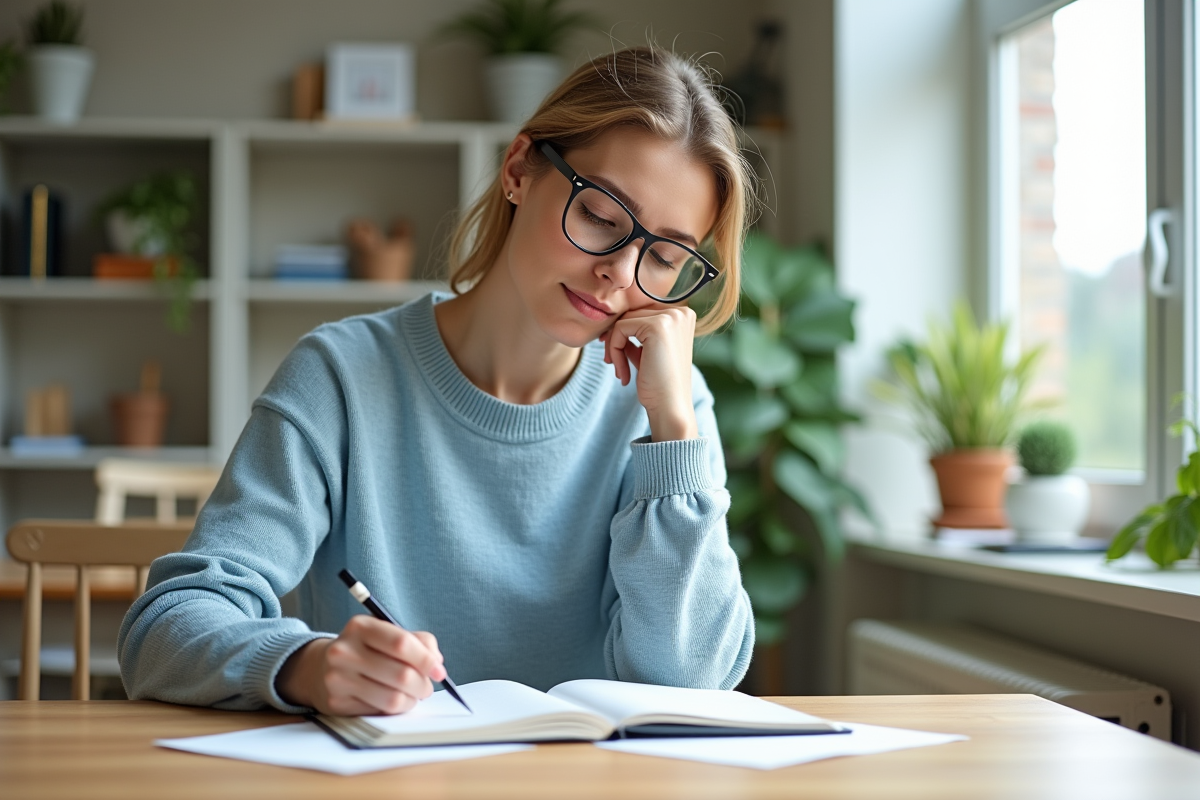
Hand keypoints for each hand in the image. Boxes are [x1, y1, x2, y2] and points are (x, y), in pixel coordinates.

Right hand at [276, 615, 445, 714]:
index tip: (438, 670)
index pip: (401, 643)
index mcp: (360, 627)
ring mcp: (337, 678)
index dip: (426, 659)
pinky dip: (394, 708)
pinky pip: (379, 711)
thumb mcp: (387, 634)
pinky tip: (392, 700)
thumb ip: (418, 642)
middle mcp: (344, 651)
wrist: (320, 668)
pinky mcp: (336, 703)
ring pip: (393, 698)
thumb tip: (436, 663)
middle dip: (423, 684)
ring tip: (412, 695)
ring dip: (411, 700)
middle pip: (401, 674)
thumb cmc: (366, 649)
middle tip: (427, 687)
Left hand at [600, 305, 698, 441]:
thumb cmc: (658, 383)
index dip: (623, 331)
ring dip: (613, 347)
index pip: (640, 312)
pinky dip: (614, 352)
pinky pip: (619, 330)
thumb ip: (635, 333)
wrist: (670, 407)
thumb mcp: (647, 351)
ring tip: (619, 371)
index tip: (613, 353)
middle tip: (612, 364)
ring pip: (623, 321)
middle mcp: (680, 312)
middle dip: (615, 339)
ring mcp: (671, 317)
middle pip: (630, 314)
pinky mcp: (658, 326)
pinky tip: (622, 373)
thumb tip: (611, 322)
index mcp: (682, 315)